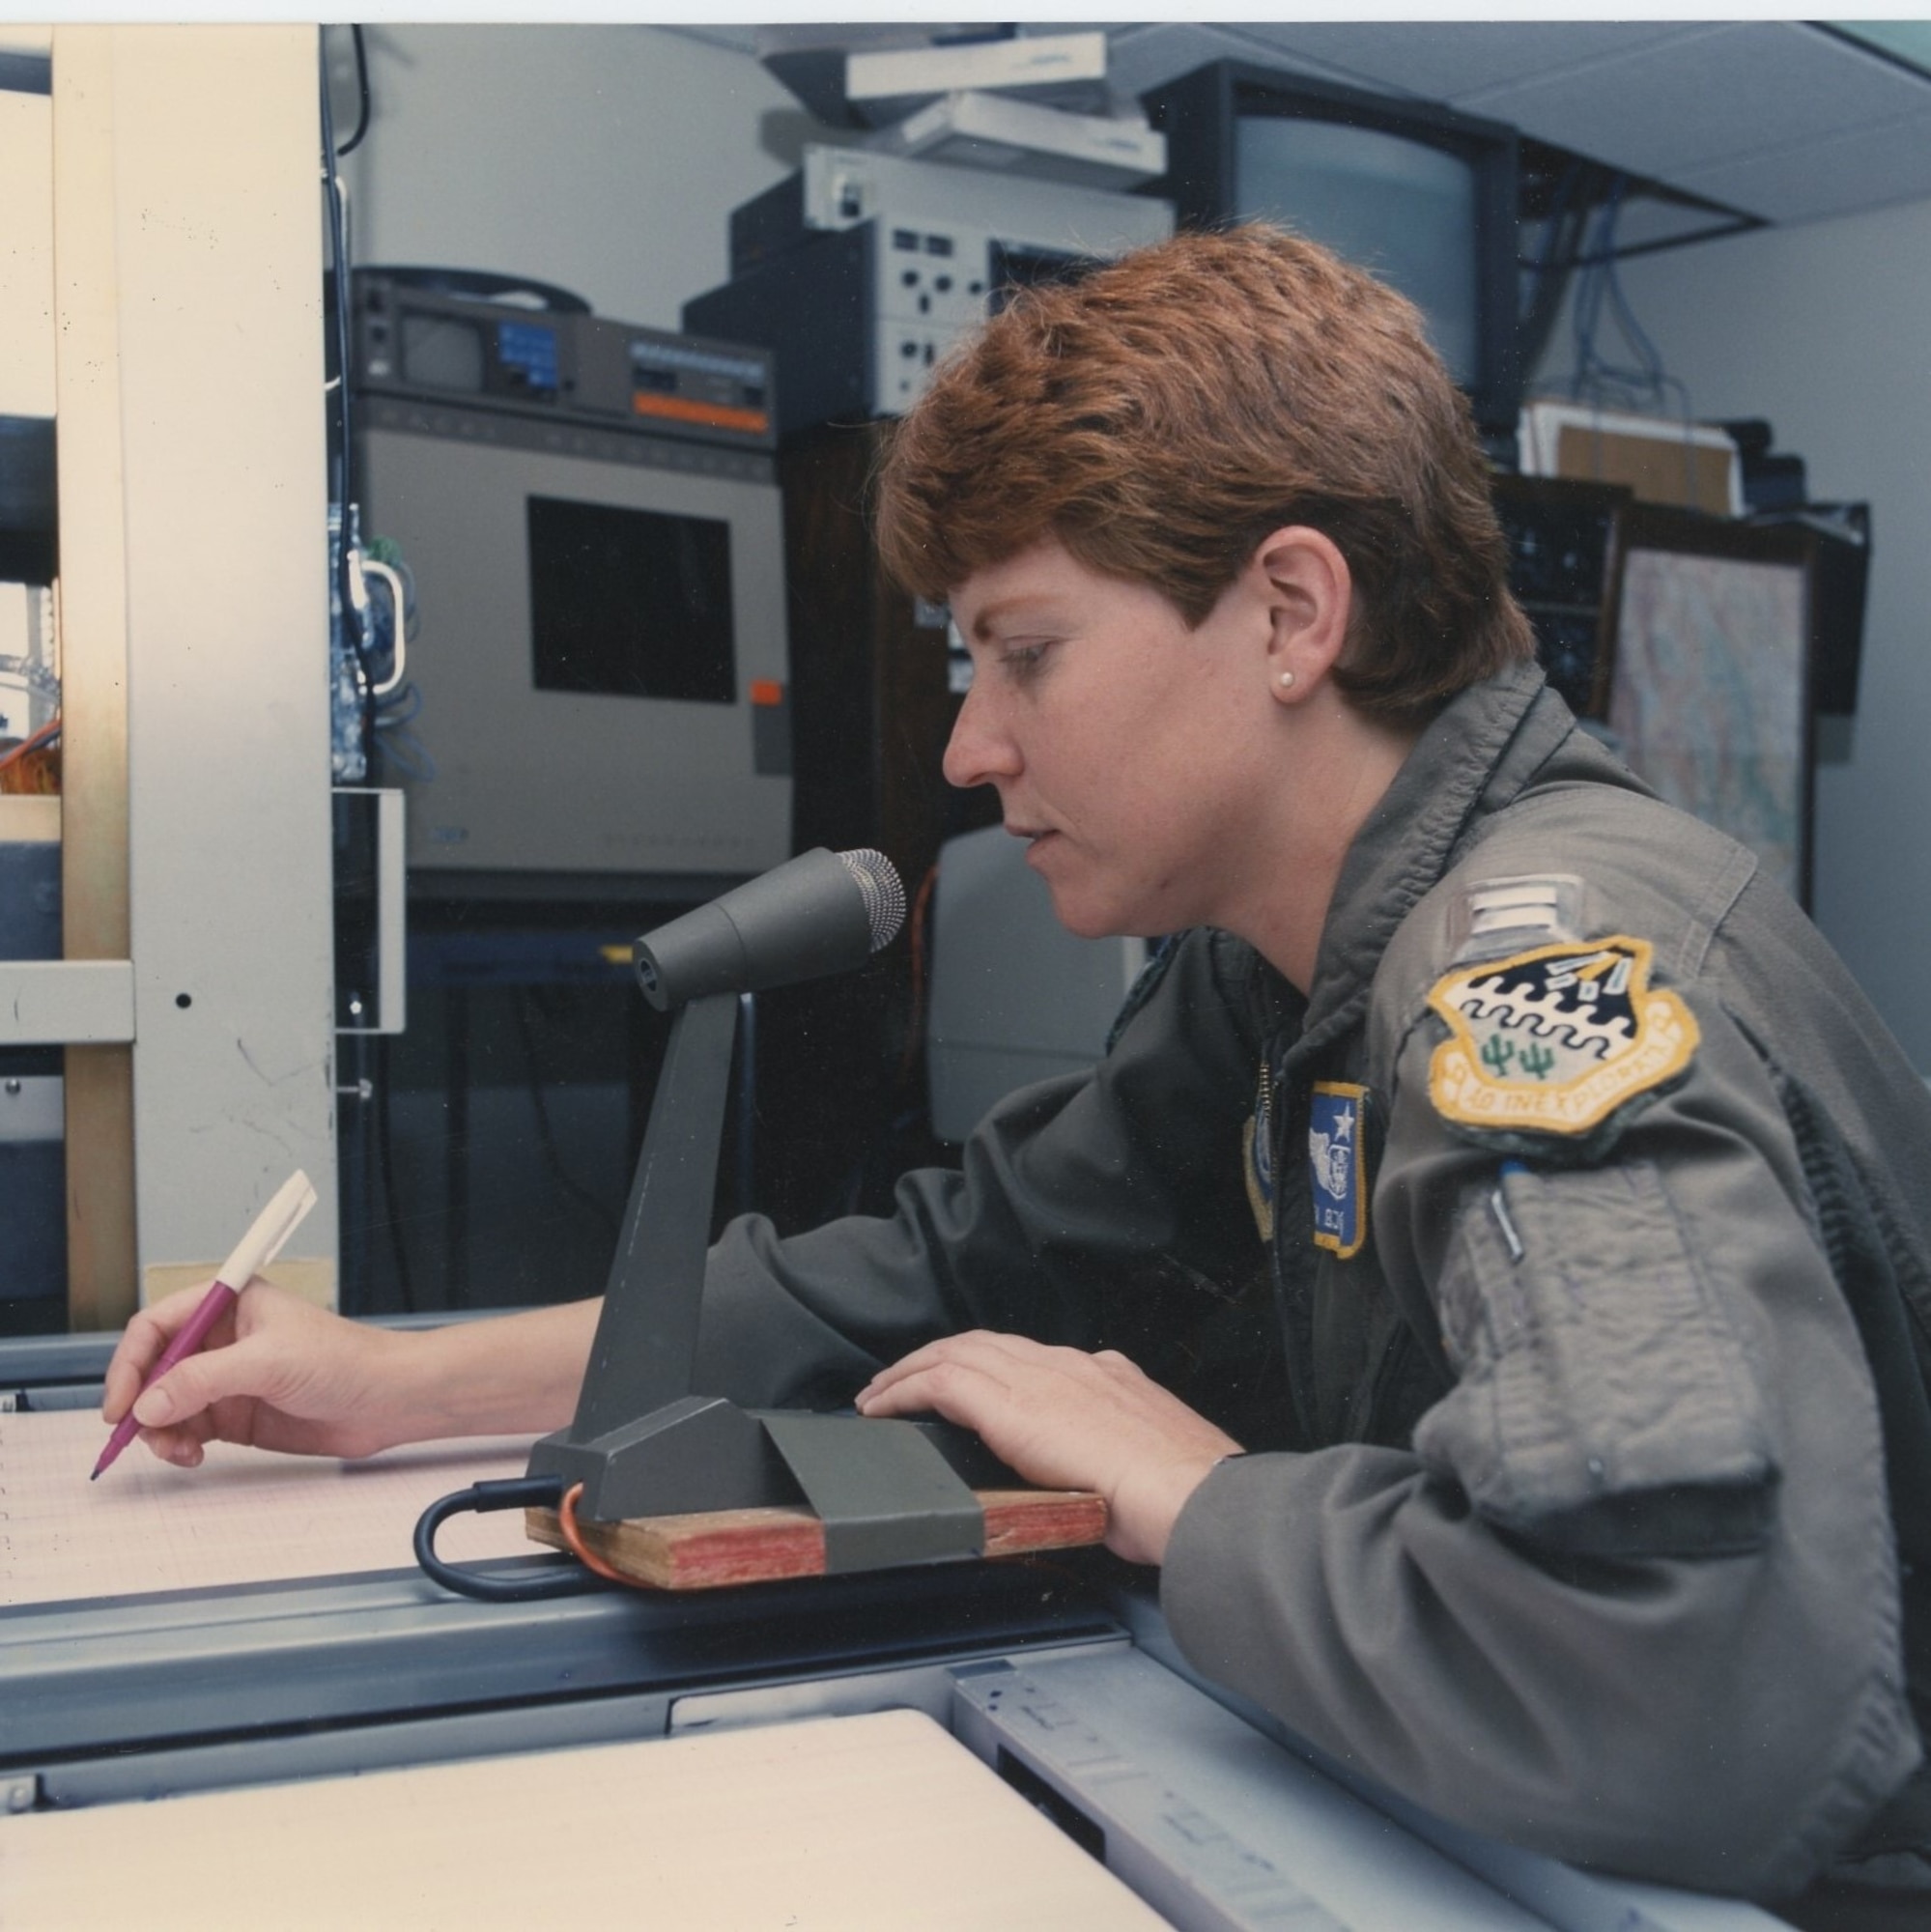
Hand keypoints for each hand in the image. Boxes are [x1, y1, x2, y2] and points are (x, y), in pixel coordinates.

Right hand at [102, 1279, 411, 1466]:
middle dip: (141, 1403)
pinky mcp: (236, 1414)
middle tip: (138, 1434)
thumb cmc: (347, 1360)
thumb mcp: (270, 1362)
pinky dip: (179, 1444)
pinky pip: (187, 1429)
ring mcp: (227, 1378)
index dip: (130, 1362)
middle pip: (154, 1369)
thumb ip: (205, 1380)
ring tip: (178, 1450)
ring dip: (160, 1430)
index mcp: (229, 1304)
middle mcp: (222, 1339)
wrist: (388, 1401)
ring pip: (166, 1405)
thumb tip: (149, 1403)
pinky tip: (192, 1455)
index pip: (156, 1325)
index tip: (121, 1402)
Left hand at [854, 1331, 1240, 1565]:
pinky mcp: (1010, 1406)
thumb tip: (1115, 1483)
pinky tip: (883, 1407)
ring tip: (880, 1392)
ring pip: (954, 1354)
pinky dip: (905, 1390)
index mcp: (1106, 1375)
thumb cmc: (1183, 1494)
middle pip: (985, 1344)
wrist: (1189, 1493)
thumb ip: (1125, 1454)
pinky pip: (940, 1383)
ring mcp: (1038, 1380)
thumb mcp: (1154, 1459)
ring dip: (911, 1371)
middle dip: (939, 1357)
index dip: (991, 1364)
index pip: (1031, 1357)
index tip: (970, 1381)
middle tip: (904, 1377)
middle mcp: (1068, 1366)